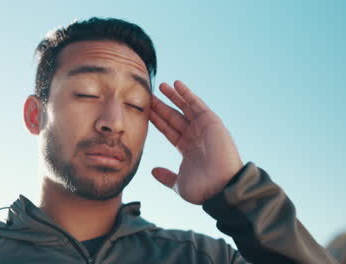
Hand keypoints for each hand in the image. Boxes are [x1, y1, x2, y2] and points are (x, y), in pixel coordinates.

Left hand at [150, 80, 242, 204]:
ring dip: (173, 96)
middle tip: (148, 96)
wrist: (221, 188)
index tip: (145, 111)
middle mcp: (194, 136)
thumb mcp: (179, 184)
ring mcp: (203, 128)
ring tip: (160, 86)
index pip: (168, 130)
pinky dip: (187, 94)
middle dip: (161, 106)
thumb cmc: (202, 189)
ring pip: (184, 108)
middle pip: (173, 117)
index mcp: (187, 148)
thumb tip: (153, 171)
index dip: (157, 120)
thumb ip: (166, 176)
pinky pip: (196, 104)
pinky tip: (176, 84)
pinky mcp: (211, 122)